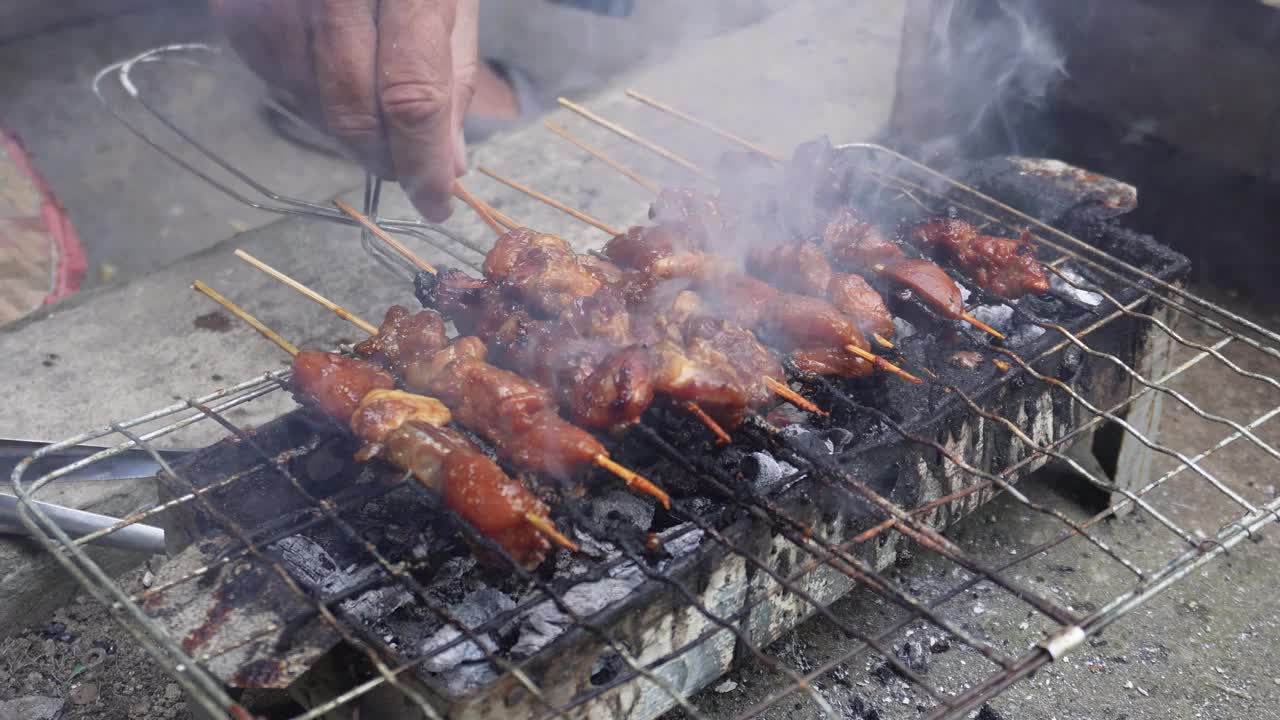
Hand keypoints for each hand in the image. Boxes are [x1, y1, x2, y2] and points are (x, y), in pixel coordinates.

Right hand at [210, 0, 478, 220]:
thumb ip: (450, 77)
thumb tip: (447, 165)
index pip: (411, 96)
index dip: (422, 161)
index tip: (437, 201)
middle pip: (352, 109)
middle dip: (386, 157)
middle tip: (411, 174)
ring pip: (308, 102)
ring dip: (348, 134)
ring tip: (379, 128)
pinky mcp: (234, 4)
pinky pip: (273, 77)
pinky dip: (309, 100)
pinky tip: (334, 89)